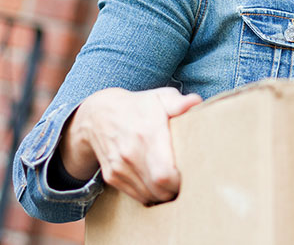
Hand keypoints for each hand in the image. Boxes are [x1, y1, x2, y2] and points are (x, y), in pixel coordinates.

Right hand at [60, 87, 202, 204]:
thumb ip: (179, 103)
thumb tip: (196, 102)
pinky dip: (148, 194)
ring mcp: (119, 167)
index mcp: (147, 134)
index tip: (188, 173)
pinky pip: (136, 196)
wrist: (98, 115)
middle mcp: (131, 153)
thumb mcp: (158, 98)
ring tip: (170, 183)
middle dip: (174, 190)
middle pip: (159, 190)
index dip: (179, 181)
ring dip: (162, 194)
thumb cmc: (137, 107)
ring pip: (148, 196)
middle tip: (182, 181)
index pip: (165, 174)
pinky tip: (154, 183)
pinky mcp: (112, 176)